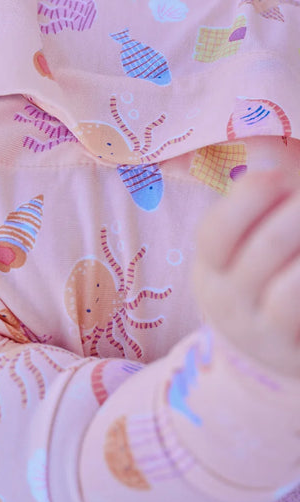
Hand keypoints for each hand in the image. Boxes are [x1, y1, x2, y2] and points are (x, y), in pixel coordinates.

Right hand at [193, 171, 299, 377]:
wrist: (262, 367)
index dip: (246, 200)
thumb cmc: (258, 288)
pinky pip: (299, 310)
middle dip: (297, 215)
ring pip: (289, 288)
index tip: (279, 174)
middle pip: (261, 251)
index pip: (216, 233)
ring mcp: (260, 333)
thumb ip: (251, 197)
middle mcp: (226, 301)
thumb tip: (260, 134)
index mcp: (210, 268)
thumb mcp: (240, 249)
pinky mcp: (291, 355)